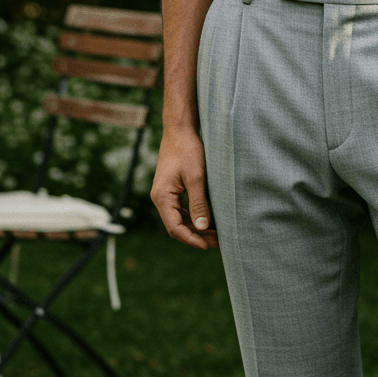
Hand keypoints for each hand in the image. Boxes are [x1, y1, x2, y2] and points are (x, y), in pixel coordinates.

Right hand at [150, 127, 218, 249]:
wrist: (179, 130)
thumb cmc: (188, 150)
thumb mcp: (196, 177)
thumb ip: (198, 203)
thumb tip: (202, 227)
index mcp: (162, 197)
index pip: (175, 228)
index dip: (191, 239)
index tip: (208, 246)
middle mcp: (160, 198)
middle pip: (176, 226)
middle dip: (196, 236)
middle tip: (217, 241)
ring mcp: (164, 194)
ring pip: (178, 219)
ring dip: (195, 227)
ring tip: (215, 234)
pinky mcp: (170, 189)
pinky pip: (180, 210)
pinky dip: (193, 217)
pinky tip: (207, 220)